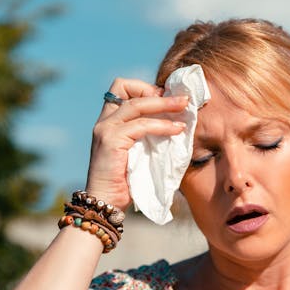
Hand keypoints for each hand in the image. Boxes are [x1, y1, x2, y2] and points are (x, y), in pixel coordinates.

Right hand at [85, 78, 188, 209]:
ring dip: (164, 104)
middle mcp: (104, 121)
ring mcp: (105, 129)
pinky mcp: (111, 141)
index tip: (167, 100)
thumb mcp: (138, 151)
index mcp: (108, 121)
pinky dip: (162, 125)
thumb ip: (147, 134)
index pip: (121, 88)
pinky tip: (177, 130)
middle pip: (125, 86)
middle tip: (181, 99)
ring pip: (137, 103)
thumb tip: (176, 121)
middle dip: (155, 90)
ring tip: (185, 108)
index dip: (144, 89)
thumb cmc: (125, 182)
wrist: (106, 203)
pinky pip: (141, 125)